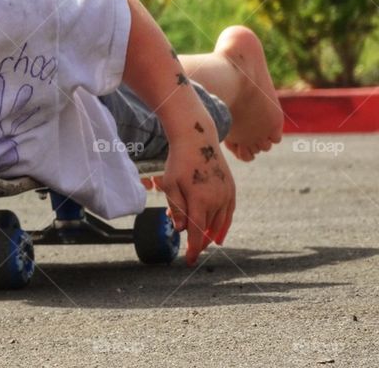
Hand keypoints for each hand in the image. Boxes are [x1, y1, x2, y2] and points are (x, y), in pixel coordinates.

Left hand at [157, 139, 235, 265]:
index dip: (193, 249)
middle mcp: (217, 200)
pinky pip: (229, 213)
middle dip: (200, 242)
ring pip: (221, 223)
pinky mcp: (231, 188)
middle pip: (209, 230)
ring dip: (212, 236)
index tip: (189, 261)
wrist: (198, 139)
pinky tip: (218, 234)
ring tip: (204, 244)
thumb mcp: (170, 185)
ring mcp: (227, 194)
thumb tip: (182, 230)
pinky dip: (224, 225)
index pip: (197, 233)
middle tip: (192, 252)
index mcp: (200, 201)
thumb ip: (177, 209)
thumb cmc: (179, 161)